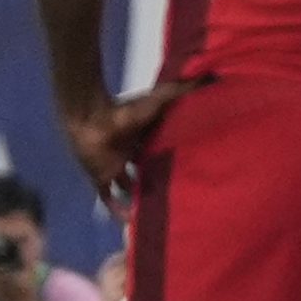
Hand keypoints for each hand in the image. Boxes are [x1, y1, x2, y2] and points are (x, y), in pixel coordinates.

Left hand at [62, 82, 192, 214]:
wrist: (88, 119)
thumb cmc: (123, 110)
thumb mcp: (159, 99)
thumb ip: (182, 90)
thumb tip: (211, 76)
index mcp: (146, 137)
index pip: (164, 150)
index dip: (177, 159)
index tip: (196, 170)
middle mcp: (133, 153)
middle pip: (150, 170)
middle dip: (162, 181)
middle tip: (183, 197)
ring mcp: (116, 166)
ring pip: (133, 187)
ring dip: (143, 198)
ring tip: (162, 215)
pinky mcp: (102, 178)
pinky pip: (110, 199)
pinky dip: (118, 211)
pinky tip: (130, 224)